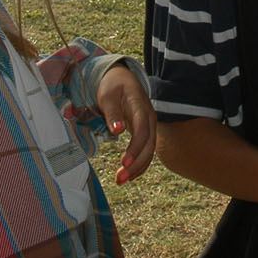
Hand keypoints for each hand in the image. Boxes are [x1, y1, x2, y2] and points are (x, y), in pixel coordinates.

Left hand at [96, 64, 154, 185]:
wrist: (122, 77)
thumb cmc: (113, 86)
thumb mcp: (107, 96)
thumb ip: (113, 114)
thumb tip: (117, 131)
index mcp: (140, 106)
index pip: (142, 131)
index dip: (135, 148)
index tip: (123, 163)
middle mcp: (149, 118)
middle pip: (149, 145)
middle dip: (136, 164)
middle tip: (119, 179)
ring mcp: (149, 125)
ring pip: (149, 150)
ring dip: (137, 167)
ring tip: (121, 180)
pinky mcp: (145, 131)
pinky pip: (147, 150)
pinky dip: (140, 164)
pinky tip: (129, 175)